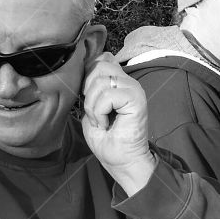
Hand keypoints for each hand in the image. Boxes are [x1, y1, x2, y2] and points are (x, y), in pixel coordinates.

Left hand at [81, 53, 155, 193]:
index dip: (87, 76)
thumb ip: (90, 87)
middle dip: (87, 91)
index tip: (88, 99)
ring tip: (101, 121)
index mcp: (118, 81)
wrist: (120, 160)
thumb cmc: (106, 139)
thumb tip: (82, 70)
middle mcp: (128, 81)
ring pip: (100, 82)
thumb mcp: (91, 108)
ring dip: (93, 106)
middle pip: (98, 66)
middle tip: (94, 112)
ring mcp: (134, 89)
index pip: (100, 59)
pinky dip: (100, 112)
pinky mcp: (136, 99)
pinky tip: (107, 124)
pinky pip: (108, 96)